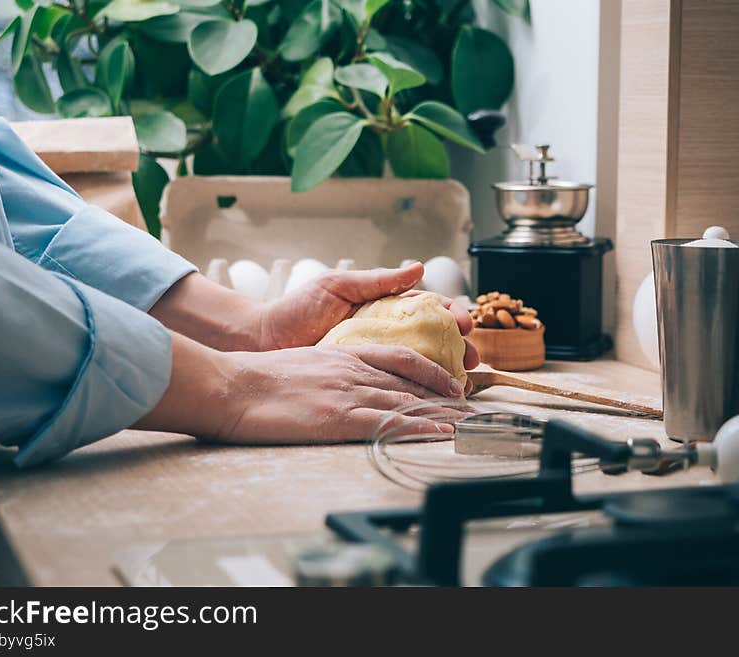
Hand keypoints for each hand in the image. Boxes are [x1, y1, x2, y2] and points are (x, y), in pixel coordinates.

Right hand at [213, 344, 469, 442]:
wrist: (233, 386)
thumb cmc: (257, 378)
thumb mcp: (302, 363)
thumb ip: (328, 370)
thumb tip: (338, 383)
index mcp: (343, 355)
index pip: (401, 359)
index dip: (431, 370)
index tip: (451, 382)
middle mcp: (353, 370)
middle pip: (412, 381)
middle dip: (446, 394)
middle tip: (471, 406)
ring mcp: (348, 393)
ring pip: (408, 401)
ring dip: (442, 413)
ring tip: (468, 424)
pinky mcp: (339, 418)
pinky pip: (389, 422)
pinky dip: (420, 427)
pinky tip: (439, 433)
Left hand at [258, 263, 478, 383]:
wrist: (266, 338)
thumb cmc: (297, 307)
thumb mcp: (337, 285)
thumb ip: (376, 280)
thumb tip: (418, 268)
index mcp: (383, 308)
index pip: (427, 309)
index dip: (450, 315)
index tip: (464, 324)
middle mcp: (385, 334)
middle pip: (433, 341)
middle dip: (458, 349)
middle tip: (472, 359)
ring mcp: (375, 359)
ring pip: (421, 367)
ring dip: (446, 374)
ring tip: (463, 385)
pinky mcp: (363, 381)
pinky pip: (395, 387)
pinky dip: (418, 393)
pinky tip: (435, 401)